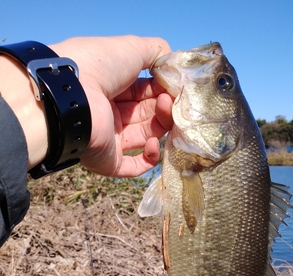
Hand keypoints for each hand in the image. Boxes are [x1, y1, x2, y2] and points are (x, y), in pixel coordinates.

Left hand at [50, 36, 172, 176]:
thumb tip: (174, 68)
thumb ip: (156, 52)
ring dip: (162, 125)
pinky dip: (151, 157)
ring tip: (165, 110)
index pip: (147, 92)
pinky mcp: (110, 161)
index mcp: (113, 88)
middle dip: (165, 106)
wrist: (70, 94)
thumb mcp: (131, 47)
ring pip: (147, 137)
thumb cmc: (98, 65)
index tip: (178, 86)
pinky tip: (153, 143)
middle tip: (171, 99)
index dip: (164, 89)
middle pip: (149, 114)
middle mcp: (112, 113)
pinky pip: (136, 166)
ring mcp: (110, 139)